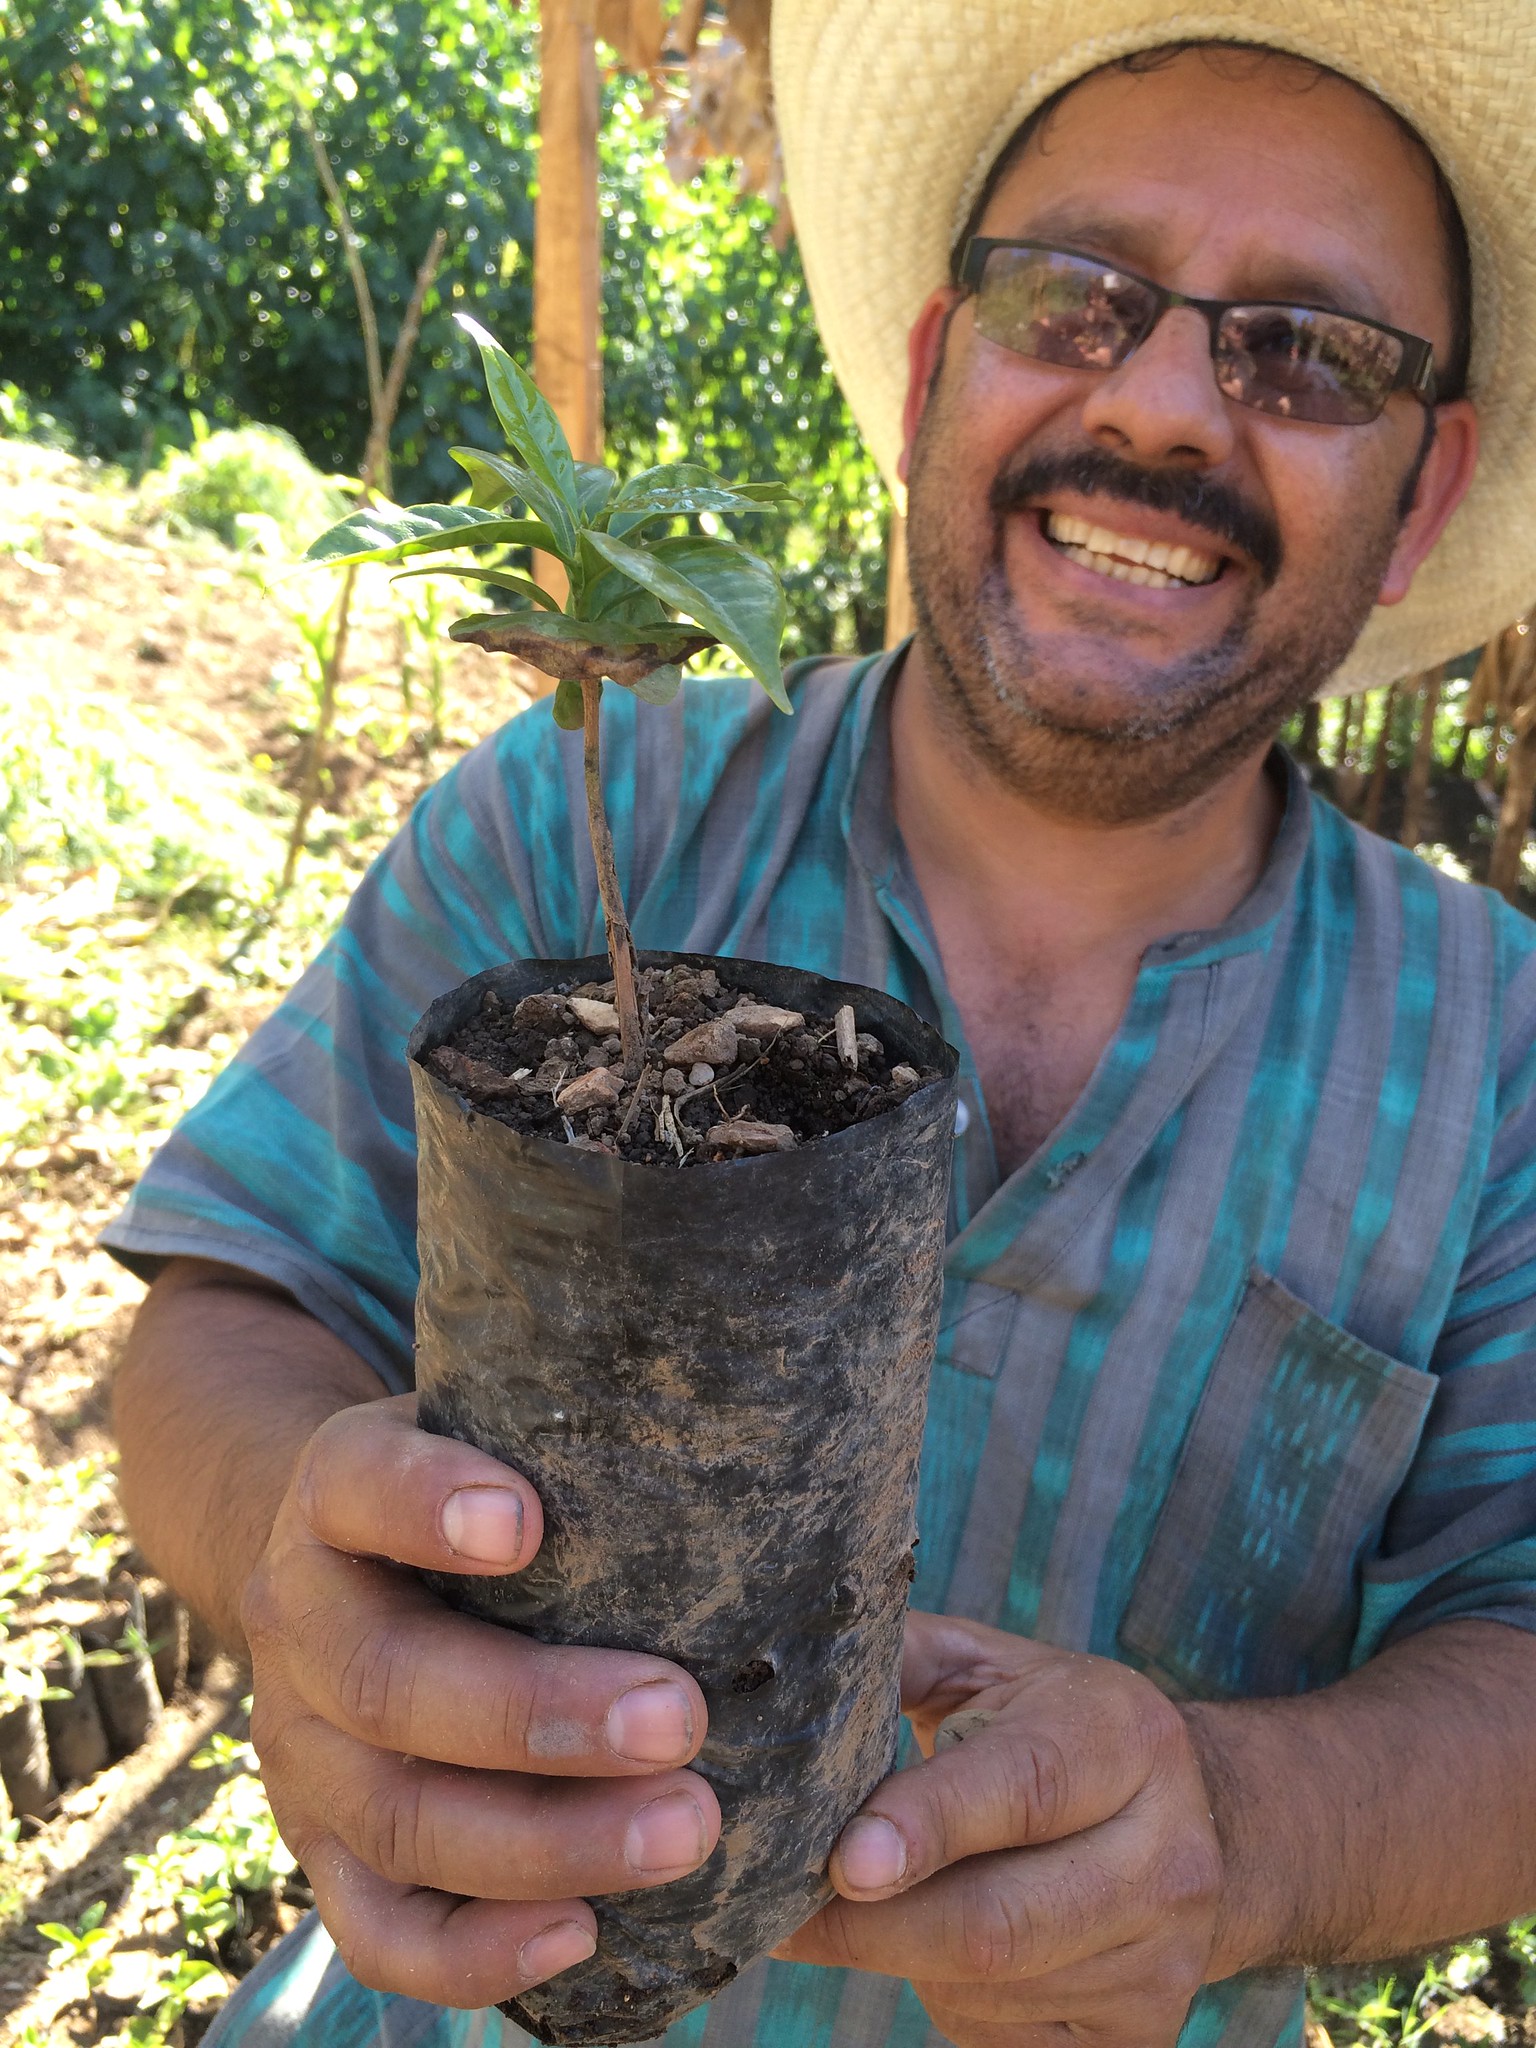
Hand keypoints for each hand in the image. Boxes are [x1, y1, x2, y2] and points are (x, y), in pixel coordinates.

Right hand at [240, 1395, 720, 2008]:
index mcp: (335, 1497)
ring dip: (545, 1838)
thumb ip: (601, 1445)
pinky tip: (583, 1936)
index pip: (356, 1483)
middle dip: (538, 1710)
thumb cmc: (488, 1487)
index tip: (526, 1520)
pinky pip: (379, 1929)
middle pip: (390, 1680)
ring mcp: (302, 1749)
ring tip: (688, 1831)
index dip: (426, 1503)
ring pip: (399, 1816)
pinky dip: (474, 1952)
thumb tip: (788, 1461)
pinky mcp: (324, 1850)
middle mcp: (302, 1621)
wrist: (350, 1561)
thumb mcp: (508, 1432)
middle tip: (682, 1716)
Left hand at [776, 1613, 1221, 2045]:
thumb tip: (797, 1682)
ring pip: (985, 1991)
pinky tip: (944, 1944)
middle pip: (995, 1922)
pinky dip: (946, 2001)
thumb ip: (899, 1660)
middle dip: (870, 1927)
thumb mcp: (987, 1667)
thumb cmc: (1051, 1726)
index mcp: (1125, 1735)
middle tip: (781, 1908)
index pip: (1023, 1788)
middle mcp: (1165, 1853)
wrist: (1192, 1815)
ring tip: (880, 1904)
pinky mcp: (1142, 2034)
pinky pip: (1001, 2040)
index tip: (843, 1862)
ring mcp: (1164, 1957)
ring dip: (900, 1959)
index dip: (927, 1827)